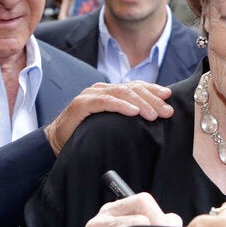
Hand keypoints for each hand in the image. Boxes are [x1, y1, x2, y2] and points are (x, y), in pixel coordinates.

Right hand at [45, 81, 173, 154]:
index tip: (169, 97)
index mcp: (110, 91)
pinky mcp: (81, 104)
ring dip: (140, 103)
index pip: (136, 86)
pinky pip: (104, 102)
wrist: (57, 140)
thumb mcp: (111, 123)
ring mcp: (91, 95)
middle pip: (132, 88)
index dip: (153, 90)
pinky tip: (133, 112)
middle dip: (152, 99)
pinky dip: (120, 106)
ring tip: (153, 114)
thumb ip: (127, 118)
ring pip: (121, 93)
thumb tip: (153, 120)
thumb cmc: (86, 133)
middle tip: (167, 111)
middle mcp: (102, 89)